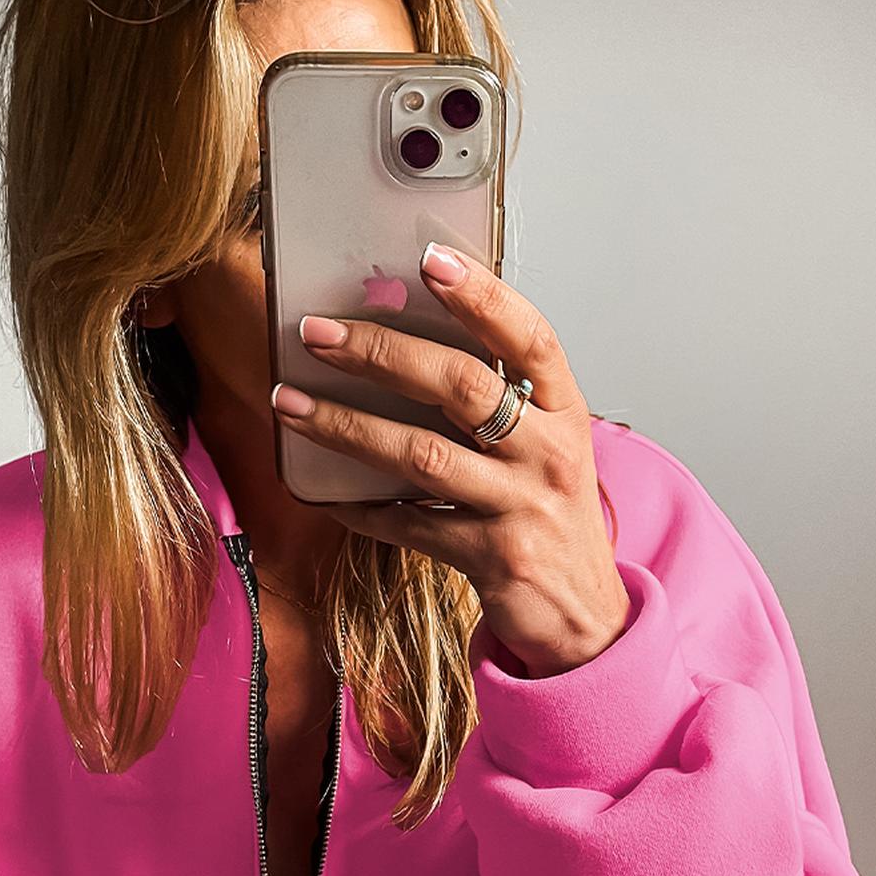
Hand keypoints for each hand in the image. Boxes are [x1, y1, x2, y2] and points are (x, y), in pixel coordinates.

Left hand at [273, 242, 632, 676]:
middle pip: (461, 387)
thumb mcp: (545, 449)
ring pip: (421, 455)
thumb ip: (497, 402)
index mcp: (565, 413)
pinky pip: (408, 525)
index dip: (483, 296)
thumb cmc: (550, 517)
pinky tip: (322, 493)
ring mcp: (521, 507)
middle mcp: (549, 453)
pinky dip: (359, 509)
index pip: (530, 337)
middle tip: (317, 333)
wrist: (584, 615)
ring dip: (346, 426)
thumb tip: (402, 342)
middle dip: (380, 353)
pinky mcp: (492, 558)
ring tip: (290, 403)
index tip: (430, 259)